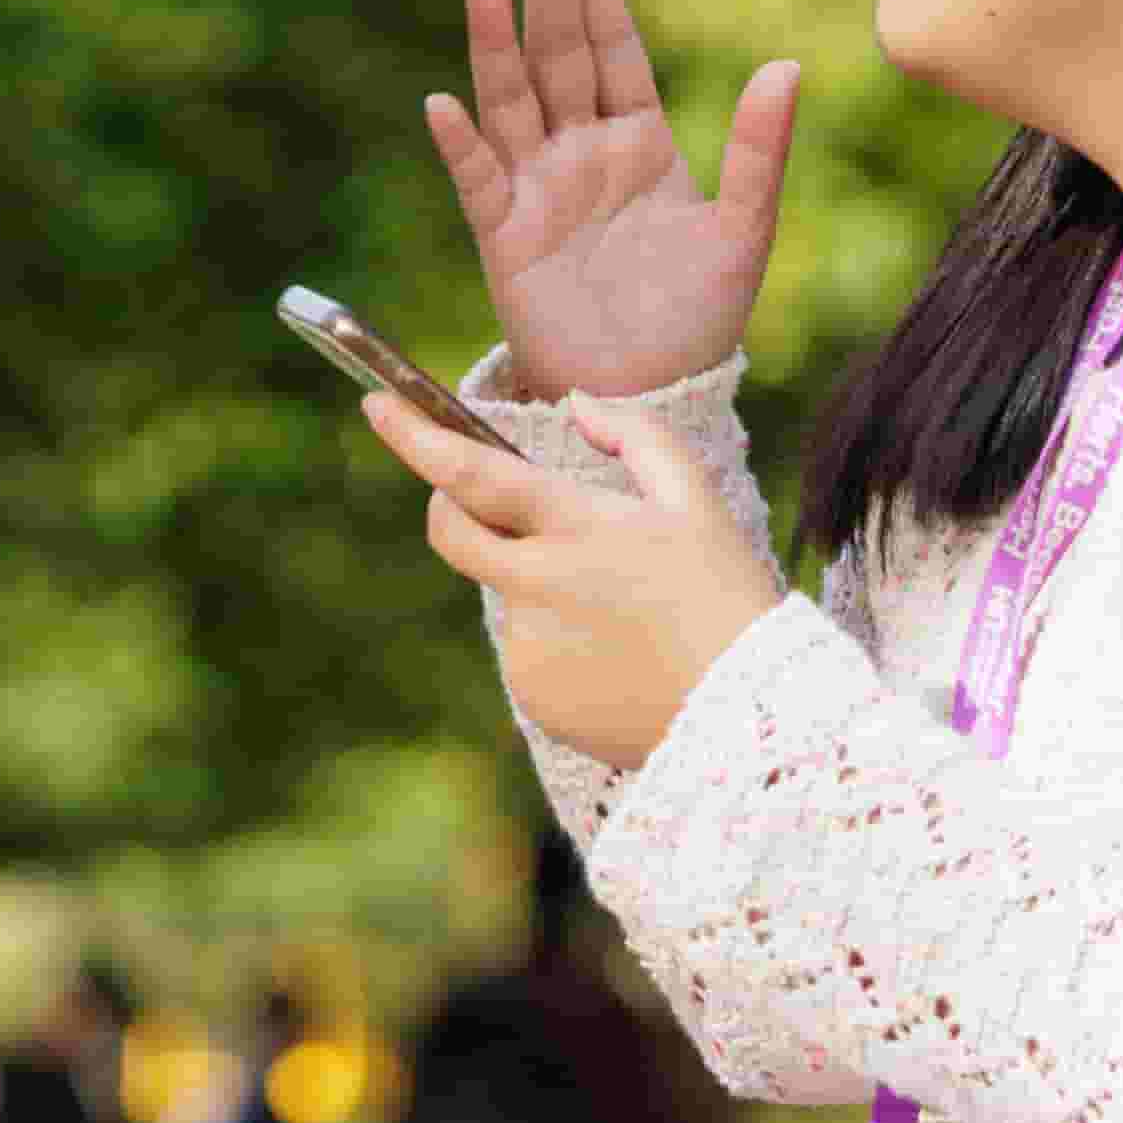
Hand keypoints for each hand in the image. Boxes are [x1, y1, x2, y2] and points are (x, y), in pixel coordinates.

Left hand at [375, 383, 794, 775]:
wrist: (748, 719)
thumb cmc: (727, 598)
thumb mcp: (696, 501)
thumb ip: (634, 437)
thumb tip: (576, 407)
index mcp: (578, 528)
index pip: (473, 474)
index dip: (414, 437)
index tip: (374, 403)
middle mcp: (539, 587)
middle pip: (451, 533)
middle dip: (450, 506)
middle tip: (490, 503)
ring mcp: (529, 646)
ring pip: (504, 593)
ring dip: (538, 585)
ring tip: (623, 613)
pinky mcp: (531, 694)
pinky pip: (527, 649)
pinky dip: (557, 642)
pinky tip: (617, 657)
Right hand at [419, 0, 800, 402]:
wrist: (650, 392)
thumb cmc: (697, 316)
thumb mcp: (742, 231)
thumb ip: (759, 151)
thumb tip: (786, 66)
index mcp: (637, 137)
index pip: (612, 46)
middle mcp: (580, 149)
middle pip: (558, 54)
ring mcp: (537, 187)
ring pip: (512, 99)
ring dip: (495, 43)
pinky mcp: (504, 234)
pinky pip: (477, 179)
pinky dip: (461, 143)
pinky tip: (445, 104)